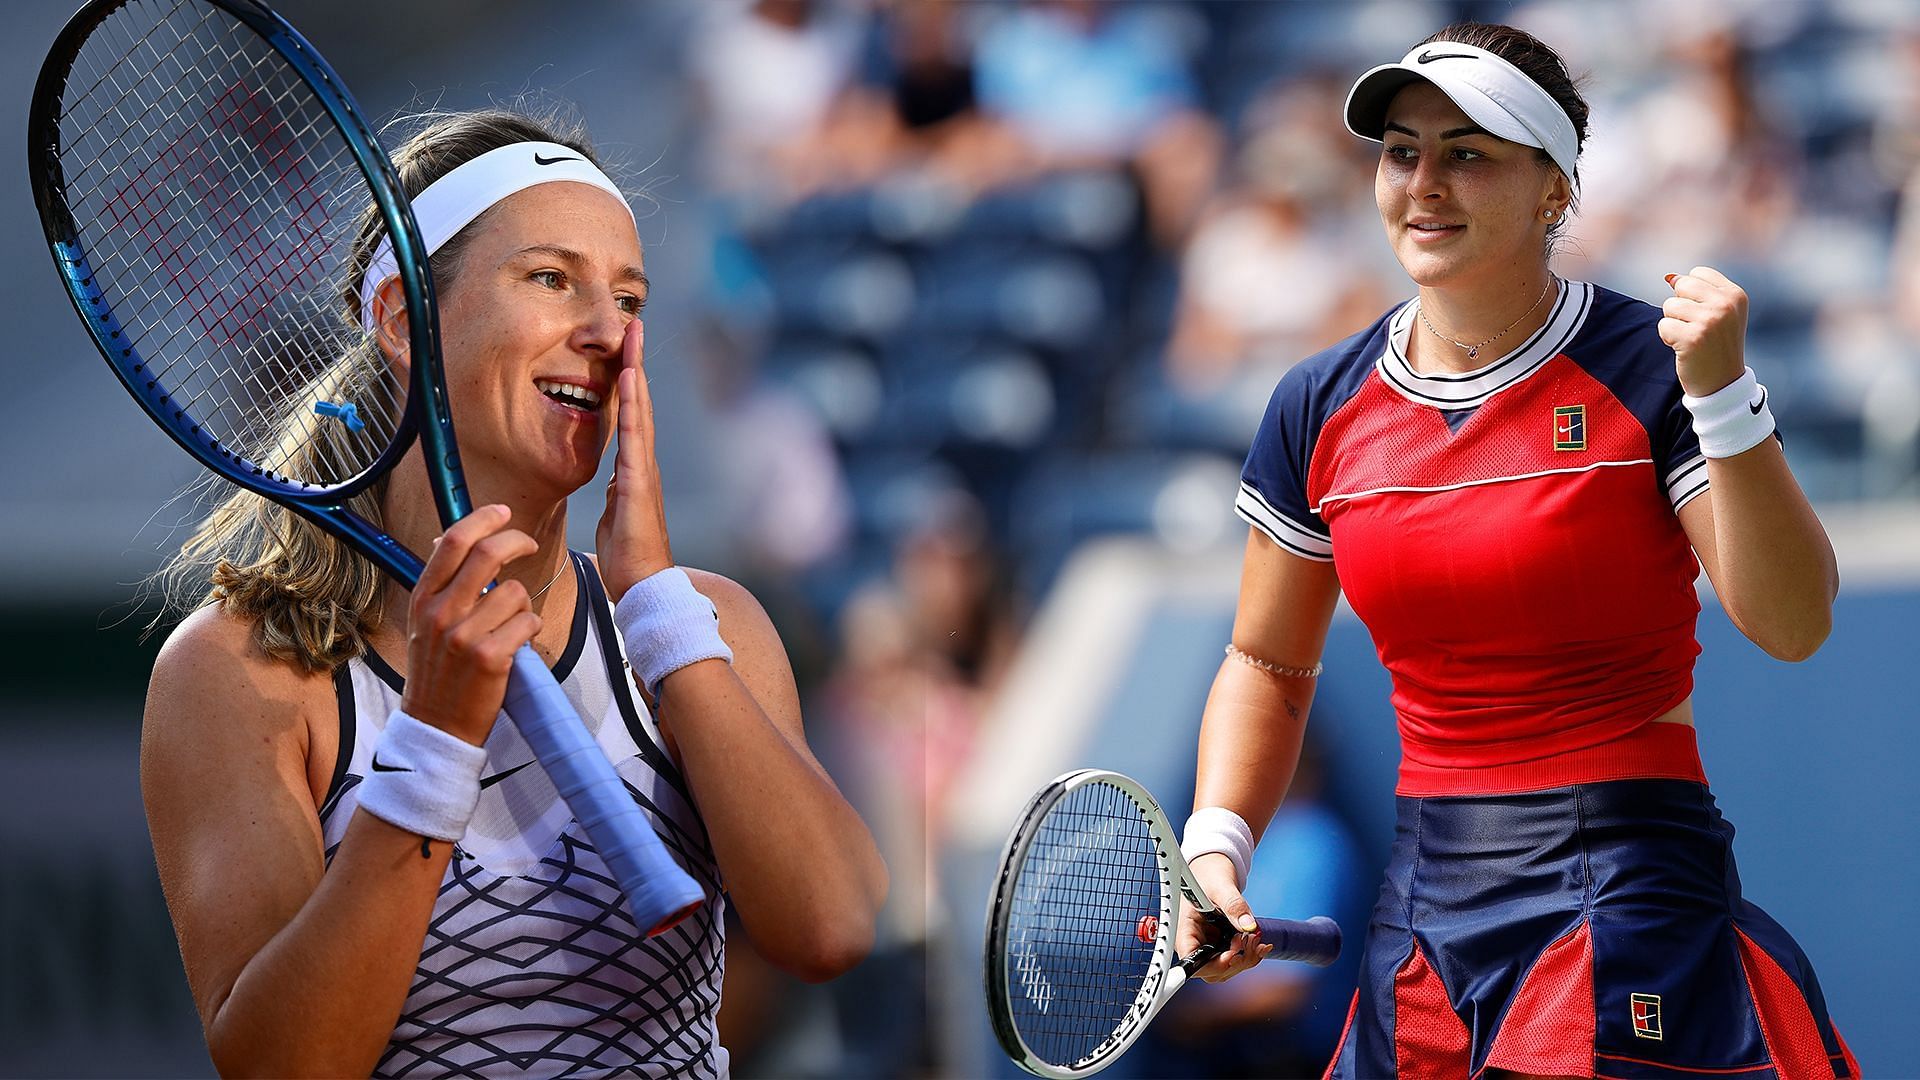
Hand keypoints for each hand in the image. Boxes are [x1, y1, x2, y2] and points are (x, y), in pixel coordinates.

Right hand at [400, 504, 541, 745]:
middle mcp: (440, 613)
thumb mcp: (423, 622)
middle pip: (488, 553)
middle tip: (530, 545)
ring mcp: (464, 636)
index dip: (483, 519)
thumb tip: (447, 540)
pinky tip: (516, 644)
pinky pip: (528, 623)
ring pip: (515, 591)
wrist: (436, 724)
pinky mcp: (490, 658)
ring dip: (524, 604)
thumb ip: (440, 584)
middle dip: (518, 541)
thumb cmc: (437, 671)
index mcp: (423, 598)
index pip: (452, 541)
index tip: (503, 512)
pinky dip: (530, 629)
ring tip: (511, 624)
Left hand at [596, 320, 673, 602]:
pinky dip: (630, 407)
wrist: (642, 585)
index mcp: (636, 469)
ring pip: (639, 411)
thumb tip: (617, 477)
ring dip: (635, 374)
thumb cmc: (629, 556)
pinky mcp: (639, 482)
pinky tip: (626, 382)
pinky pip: (633, 437)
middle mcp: (644, 463)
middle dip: (635, 363)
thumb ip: (618, 491)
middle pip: (639, 403)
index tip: (625, 349)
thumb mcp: (616, 514)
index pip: (632, 416)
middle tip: (634, 324)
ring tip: (632, 340)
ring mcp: (644, 470)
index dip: (628, 381)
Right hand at [1177, 853, 1272, 982]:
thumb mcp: (1221, 886)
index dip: (1212, 965)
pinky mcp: (1218, 944)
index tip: (1232, 955)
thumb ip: (1234, 905)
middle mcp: (1193, 941)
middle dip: (1234, 963)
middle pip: (1210, 970)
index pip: (1191, 960)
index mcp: (1184, 928)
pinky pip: (1233, 960)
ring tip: (1256, 939)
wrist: (1212, 868)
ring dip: (1244, 960)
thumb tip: (1249, 926)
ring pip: (1224, 969)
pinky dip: (1248, 955)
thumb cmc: (1209, 873)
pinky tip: (1259, 942)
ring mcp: (1206, 944)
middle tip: (1250, 941)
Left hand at [1660, 267, 1749, 396]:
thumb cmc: (1716, 346)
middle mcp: (1726, 304)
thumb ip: (1699, 292)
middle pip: (1682, 285)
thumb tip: (1669, 277)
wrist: (1722, 383)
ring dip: (1673, 323)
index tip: (1703, 314)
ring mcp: (1710, 320)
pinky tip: (1684, 348)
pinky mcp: (1693, 337)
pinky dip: (1667, 338)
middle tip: (1694, 327)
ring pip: (1669, 306)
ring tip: (1690, 338)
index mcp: (1735, 295)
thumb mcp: (1719, 314)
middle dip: (1680, 306)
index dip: (1691, 293)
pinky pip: (1663, 325)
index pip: (1698, 273)